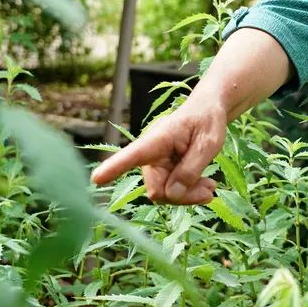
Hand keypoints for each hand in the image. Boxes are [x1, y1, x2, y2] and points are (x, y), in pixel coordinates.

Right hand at [90, 101, 226, 203]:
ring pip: (165, 194)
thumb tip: (171, 194)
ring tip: (211, 187)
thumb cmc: (207, 120)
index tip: (96, 178)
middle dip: (183, 196)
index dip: (115, 167)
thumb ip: (191, 169)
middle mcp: (150, 153)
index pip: (133, 155)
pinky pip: (171, 191)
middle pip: (158, 189)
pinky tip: (205, 187)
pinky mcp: (163, 171)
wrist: (208, 111)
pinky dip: (188, 193)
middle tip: (210, 191)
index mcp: (157, 139)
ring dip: (188, 195)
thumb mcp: (208, 143)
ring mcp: (156, 163)